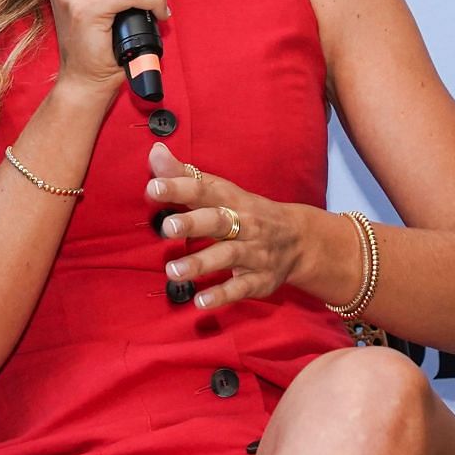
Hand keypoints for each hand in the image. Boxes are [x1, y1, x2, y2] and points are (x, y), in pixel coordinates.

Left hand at [144, 142, 311, 310]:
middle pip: (218, 221)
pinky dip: (222, 295)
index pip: (204, 189)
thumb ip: (184, 175)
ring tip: (172, 271)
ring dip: (200, 263)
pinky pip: (241, 288)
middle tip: (166, 228)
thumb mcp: (220, 190)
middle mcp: (245, 224)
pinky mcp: (260, 279)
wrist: (300, 239)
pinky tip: (200, 302)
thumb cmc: (245, 211)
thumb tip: (155, 152)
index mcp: (231, 199)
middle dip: (192, 223)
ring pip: (228, 256)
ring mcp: (255, 253)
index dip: (180, 187)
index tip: (154, 187)